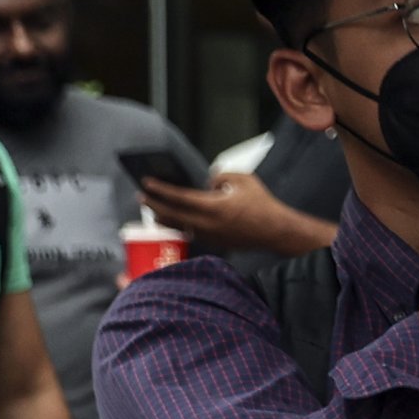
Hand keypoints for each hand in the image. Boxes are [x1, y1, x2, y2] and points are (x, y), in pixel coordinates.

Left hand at [137, 169, 334, 255]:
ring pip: (179, 227)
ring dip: (164, 217)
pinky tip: (174, 220)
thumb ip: (221, 176)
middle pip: (172, 214)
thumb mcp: (245, 180)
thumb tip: (207, 182)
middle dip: (154, 204)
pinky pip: (190, 233)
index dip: (160, 189)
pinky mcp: (214, 243)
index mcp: (214, 206)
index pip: (179, 197)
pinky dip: (179, 225)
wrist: (277, 232)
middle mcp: (208, 224)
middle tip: (142, 196)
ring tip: (152, 210)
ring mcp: (210, 236)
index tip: (146, 182)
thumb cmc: (263, 204)